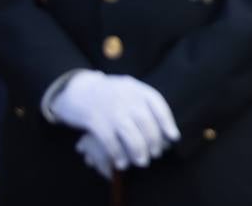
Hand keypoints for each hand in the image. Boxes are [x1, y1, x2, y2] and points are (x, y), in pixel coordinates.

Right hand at [50, 71, 179, 170]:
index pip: (158, 104)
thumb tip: (164, 127)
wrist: (78, 89)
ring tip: (142, 161)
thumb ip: (143, 102)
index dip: (167, 123)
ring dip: (138, 150)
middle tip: (156, 154)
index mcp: (136, 88)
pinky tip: (121, 162)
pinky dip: (118, 154)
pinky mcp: (95, 120)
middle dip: (153, 141)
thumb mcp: (128, 89)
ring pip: (130, 133)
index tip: (173, 137)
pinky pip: (110, 141)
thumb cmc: (108, 94)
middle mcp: (126, 97)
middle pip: (146, 122)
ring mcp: (110, 108)